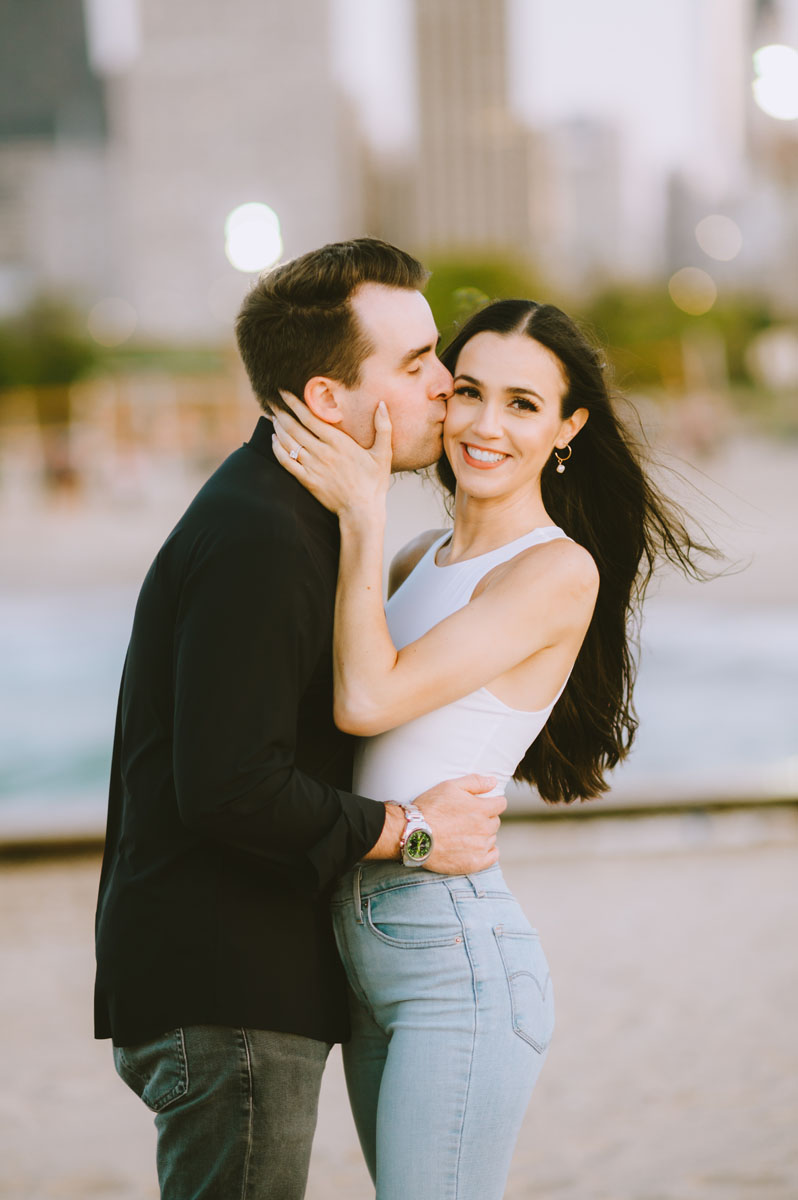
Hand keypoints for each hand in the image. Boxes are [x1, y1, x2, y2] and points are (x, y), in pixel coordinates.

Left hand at [271, 391, 391, 517]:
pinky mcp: (307, 480)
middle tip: (272, 401)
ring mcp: (312, 467)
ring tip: (272, 417)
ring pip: (288, 442)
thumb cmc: (374, 482)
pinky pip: (286, 462)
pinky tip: (273, 440)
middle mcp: (322, 452)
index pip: (310, 417)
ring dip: (278, 427)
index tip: (284, 392)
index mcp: (338, 442)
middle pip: (294, 427)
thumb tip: (382, 404)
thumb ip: (383, 427)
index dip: (294, 403)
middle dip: (281, 412)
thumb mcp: (383, 454)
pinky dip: (277, 448)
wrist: (362, 511)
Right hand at [416, 775, 504, 874]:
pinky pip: (492, 856)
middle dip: (485, 818)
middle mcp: (484, 828)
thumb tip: (494, 781)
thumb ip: (475, 782)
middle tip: (466, 819)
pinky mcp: (474, 863)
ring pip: (492, 837)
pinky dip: (488, 851)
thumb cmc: (430, 808)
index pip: (501, 804)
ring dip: (483, 834)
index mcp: (482, 809)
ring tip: (463, 833)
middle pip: (495, 821)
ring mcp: (480, 847)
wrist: (414, 834)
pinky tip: (476, 847)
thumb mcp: (450, 786)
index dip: (491, 802)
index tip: (481, 804)